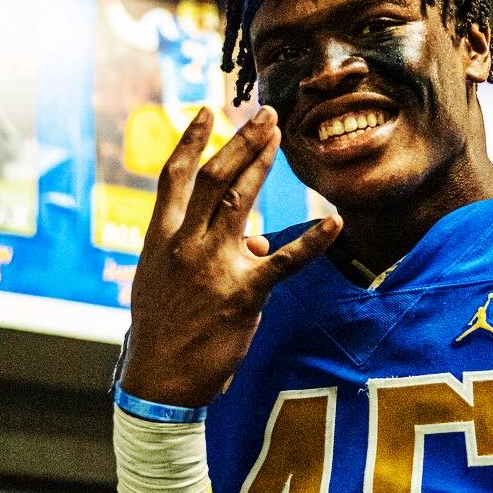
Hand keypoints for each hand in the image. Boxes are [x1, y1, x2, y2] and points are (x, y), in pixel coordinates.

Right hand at [120, 104, 341, 409]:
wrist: (160, 380)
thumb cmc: (162, 332)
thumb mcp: (163, 284)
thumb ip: (200, 252)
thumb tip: (254, 239)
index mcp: (159, 240)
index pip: (173, 177)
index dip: (190, 141)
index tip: (206, 111)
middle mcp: (185, 246)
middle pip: (214, 178)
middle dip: (240, 141)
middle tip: (265, 115)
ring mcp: (214, 268)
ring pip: (241, 202)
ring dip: (262, 164)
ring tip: (280, 137)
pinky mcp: (244, 295)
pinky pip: (284, 262)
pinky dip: (312, 241)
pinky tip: (333, 222)